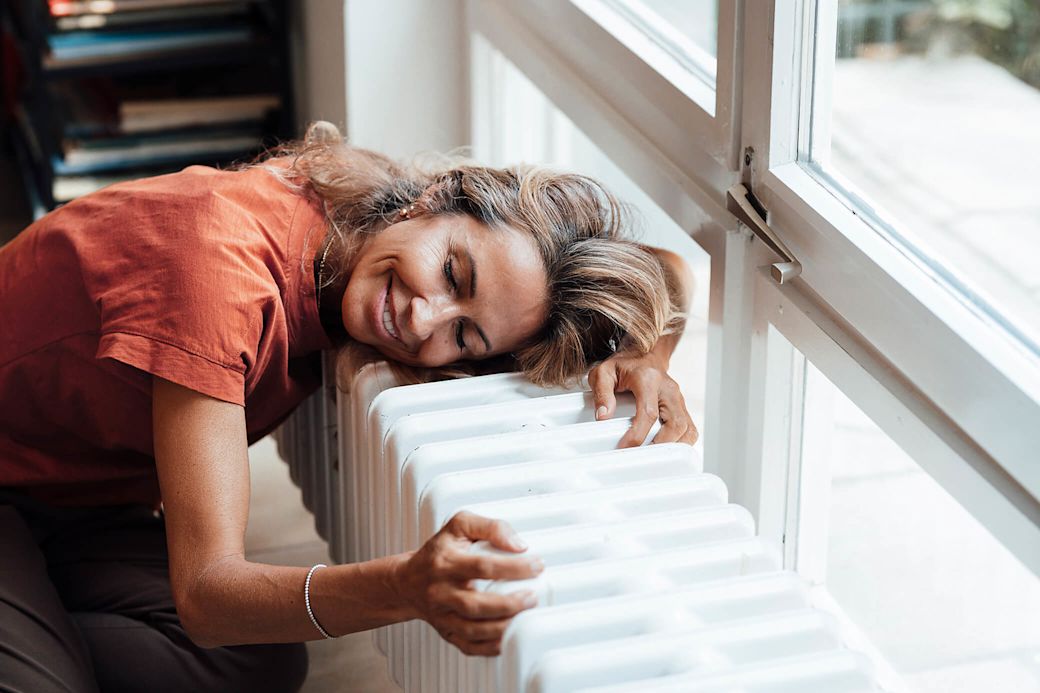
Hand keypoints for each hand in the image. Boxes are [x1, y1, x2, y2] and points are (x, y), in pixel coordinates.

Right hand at [396, 511, 542, 655]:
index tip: (536, 566)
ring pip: (473, 629)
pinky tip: (508, 637)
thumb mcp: (459, 525)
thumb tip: (518, 544)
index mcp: (445, 562)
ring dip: (503, 627)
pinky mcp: (446, 632)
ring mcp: (442, 615)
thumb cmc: (438, 552)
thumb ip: (490, 527)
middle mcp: (441, 591)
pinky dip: (491, 647)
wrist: (407, 581)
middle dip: (510, 604)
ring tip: (524, 616)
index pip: (483, 566)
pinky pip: (470, 646)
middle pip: (477, 604)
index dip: (513, 568)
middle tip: (532, 597)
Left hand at [589, 350, 698, 447]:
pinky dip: (681, 443)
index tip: (625, 447)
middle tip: (641, 458)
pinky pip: (690, 428)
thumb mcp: (603, 373)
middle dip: (660, 446)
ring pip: (687, 428)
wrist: (642, 355)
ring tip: (653, 458)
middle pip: (675, 424)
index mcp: (649, 379)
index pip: (649, 412)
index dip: (638, 434)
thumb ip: (602, 393)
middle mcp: (668, 389)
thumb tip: (603, 417)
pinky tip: (666, 451)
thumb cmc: (623, 366)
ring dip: (673, 447)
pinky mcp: (682, 407)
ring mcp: (678, 399)